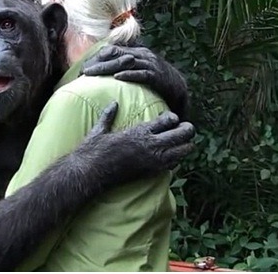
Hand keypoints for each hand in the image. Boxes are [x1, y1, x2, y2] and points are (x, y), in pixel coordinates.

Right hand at [80, 103, 194, 186]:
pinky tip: (169, 155)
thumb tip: (113, 103)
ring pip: (184, 150)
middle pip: (183, 134)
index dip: (173, 117)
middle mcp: (151, 146)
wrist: (90, 173)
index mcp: (139, 132)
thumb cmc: (92, 150)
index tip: (169, 118)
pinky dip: (177, 158)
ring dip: (184, 144)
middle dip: (187, 129)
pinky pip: (175, 164)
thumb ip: (108, 115)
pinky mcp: (152, 173)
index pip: (170, 119)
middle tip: (183, 127)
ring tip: (178, 141)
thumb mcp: (100, 129)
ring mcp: (154, 161)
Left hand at [83, 45, 188, 119]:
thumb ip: (124, 66)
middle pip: (116, 55)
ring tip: (92, 73)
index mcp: (137, 52)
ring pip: (125, 63)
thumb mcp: (138, 69)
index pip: (113, 51)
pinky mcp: (157, 76)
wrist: (179, 87)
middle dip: (98, 63)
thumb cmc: (155, 79)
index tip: (83, 68)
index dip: (97, 58)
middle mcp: (143, 55)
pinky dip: (129, 75)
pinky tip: (118, 77)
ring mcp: (150, 64)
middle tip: (83, 72)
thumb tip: (105, 70)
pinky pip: (142, 74)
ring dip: (107, 68)